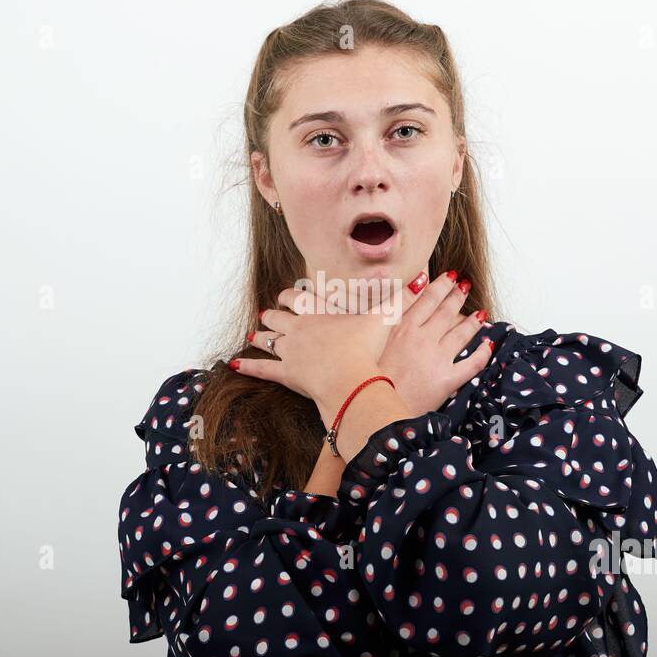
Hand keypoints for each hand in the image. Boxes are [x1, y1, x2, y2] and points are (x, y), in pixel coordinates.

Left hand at [233, 272, 429, 427]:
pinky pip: (263, 369)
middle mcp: (299, 329)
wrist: (350, 378)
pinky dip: (249, 367)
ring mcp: (289, 351)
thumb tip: (420, 278)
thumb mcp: (385, 318)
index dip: (291, 296)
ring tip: (254, 335)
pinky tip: (235, 366)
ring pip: (268, 340)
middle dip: (273, 315)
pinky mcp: (286, 373)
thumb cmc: (366, 348)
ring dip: (261, 337)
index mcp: (318, 313)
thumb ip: (401, 298)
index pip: (298, 298)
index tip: (288, 294)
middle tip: (268, 313)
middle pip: (278, 317)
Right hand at [376, 270, 494, 415]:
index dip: (439, 286)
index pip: (425, 299)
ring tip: (480, 312)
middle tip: (465, 285)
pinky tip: (488, 345)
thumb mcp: (367, 342)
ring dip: (472, 321)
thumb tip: (386, 310)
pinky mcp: (446, 380)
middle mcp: (421, 339)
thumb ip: (380, 322)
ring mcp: (436, 358)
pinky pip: (471, 364)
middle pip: (445, 312)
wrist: (369, 404)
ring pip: (461, 334)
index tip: (448, 276)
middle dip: (457, 296)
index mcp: (401, 328)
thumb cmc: (366, 378)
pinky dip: (482, 354)